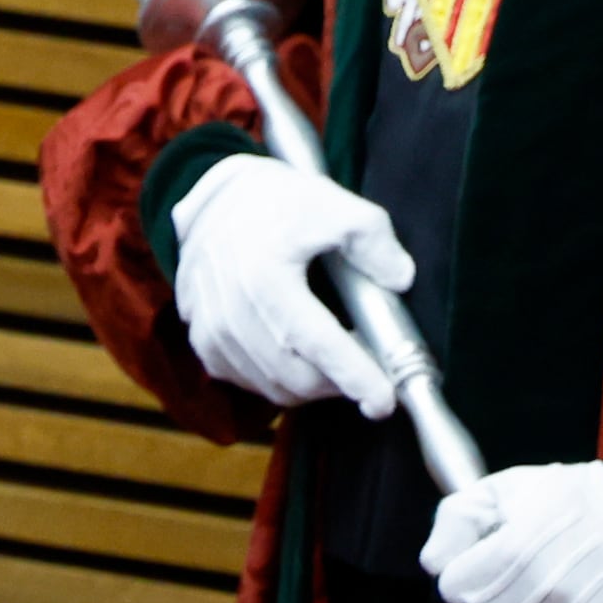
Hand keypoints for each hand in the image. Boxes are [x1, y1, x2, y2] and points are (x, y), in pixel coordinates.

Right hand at [170, 152, 411, 416]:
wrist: (213, 200)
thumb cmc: (278, 202)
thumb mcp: (337, 206)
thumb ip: (376, 243)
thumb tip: (400, 281)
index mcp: (266, 280)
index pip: (319, 345)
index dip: (355, 377)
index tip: (384, 402)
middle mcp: (232, 313)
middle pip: (298, 377)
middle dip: (340, 384)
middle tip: (367, 369)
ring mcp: (212, 331)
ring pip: (274, 386)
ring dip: (311, 384)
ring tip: (334, 360)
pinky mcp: (202, 341)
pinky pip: (248, 380)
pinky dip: (279, 379)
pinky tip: (296, 356)